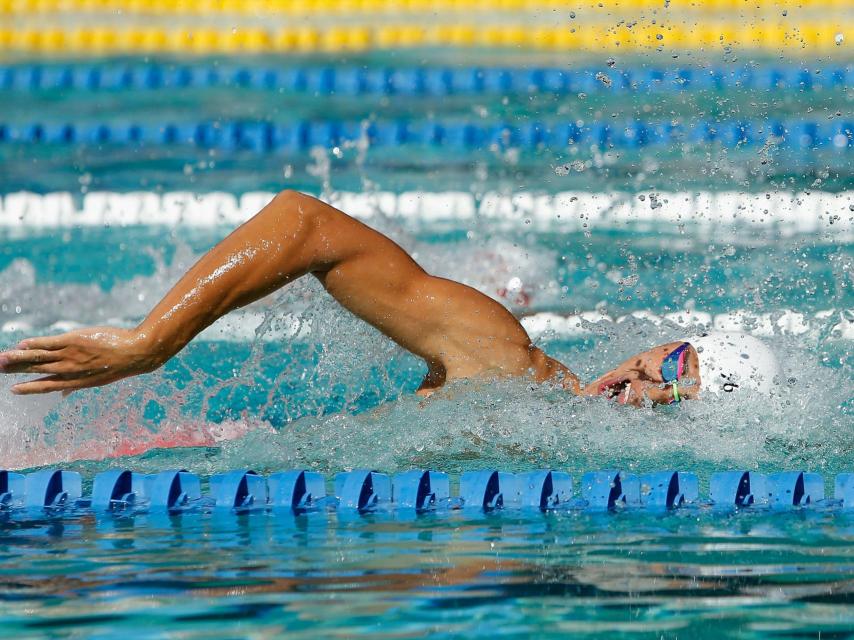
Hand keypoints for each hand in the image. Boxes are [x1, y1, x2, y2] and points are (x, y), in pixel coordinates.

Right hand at [0, 327, 161, 394]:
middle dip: (16, 370)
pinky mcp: (74, 341)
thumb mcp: (97, 380)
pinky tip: (22, 345)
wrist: (135, 353)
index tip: (13, 389)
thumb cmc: (117, 364)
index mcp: (76, 382)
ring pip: (39, 357)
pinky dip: (36, 344)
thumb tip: (63, 395)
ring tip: (2, 359)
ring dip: (19, 358)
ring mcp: (71, 356)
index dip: (29, 388)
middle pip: (38, 370)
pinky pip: (50, 343)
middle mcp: (70, 371)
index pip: (47, 386)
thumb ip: (76, 385)